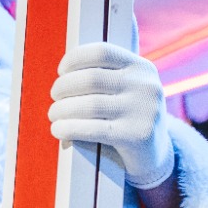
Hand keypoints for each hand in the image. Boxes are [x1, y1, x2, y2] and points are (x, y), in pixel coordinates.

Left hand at [48, 42, 174, 188]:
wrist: (154, 154)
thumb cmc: (127, 117)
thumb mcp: (127, 89)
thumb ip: (105, 75)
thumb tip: (64, 70)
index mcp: (142, 68)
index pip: (101, 52)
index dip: (74, 59)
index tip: (61, 72)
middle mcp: (146, 86)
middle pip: (90, 79)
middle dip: (64, 87)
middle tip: (55, 97)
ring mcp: (144, 111)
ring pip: (88, 105)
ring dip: (61, 109)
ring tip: (54, 114)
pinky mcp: (137, 136)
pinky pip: (92, 129)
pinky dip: (68, 128)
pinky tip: (58, 129)